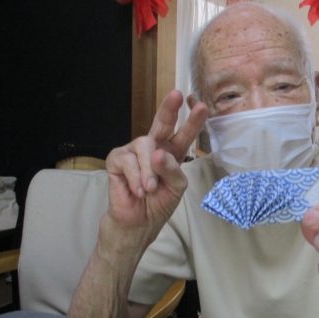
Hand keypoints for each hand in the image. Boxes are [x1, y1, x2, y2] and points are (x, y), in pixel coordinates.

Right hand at [105, 90, 207, 238]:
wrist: (138, 222)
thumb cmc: (159, 202)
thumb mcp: (175, 188)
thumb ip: (172, 170)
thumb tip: (158, 154)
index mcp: (171, 152)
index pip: (184, 135)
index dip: (192, 122)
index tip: (201, 107)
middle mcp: (153, 147)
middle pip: (162, 123)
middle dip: (169, 109)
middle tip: (176, 95)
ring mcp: (134, 151)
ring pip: (145, 146)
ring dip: (150, 170)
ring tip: (150, 188)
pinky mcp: (117, 159)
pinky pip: (128, 161)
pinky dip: (136, 178)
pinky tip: (139, 191)